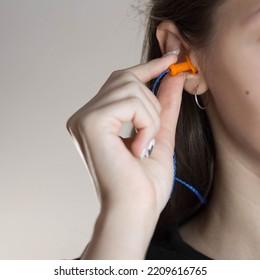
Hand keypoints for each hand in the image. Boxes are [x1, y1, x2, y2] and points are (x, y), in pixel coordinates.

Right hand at [66, 55, 184, 215]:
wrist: (135, 210)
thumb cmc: (144, 182)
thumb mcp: (158, 135)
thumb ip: (163, 104)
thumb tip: (173, 74)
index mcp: (95, 120)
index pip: (120, 81)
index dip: (147, 67)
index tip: (171, 57)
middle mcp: (83, 115)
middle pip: (125, 78)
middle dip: (151, 102)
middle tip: (151, 134)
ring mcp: (83, 118)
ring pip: (131, 87)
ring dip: (150, 116)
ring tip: (144, 144)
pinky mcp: (90, 122)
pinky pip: (130, 102)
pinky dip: (145, 123)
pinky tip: (138, 146)